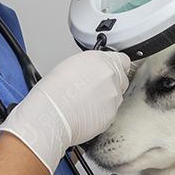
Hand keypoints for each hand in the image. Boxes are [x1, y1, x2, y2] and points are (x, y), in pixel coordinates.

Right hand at [0, 50, 131, 174]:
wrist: (51, 114)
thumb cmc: (53, 92)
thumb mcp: (71, 66)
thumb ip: (90, 67)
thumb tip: (93, 71)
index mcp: (101, 60)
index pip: (123, 60)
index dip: (116, 67)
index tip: (111, 71)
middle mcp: (111, 77)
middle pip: (121, 79)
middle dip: (110, 84)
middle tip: (93, 89)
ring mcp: (113, 97)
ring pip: (117, 97)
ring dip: (106, 99)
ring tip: (85, 103)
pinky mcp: (112, 115)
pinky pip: (111, 112)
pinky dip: (102, 113)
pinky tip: (86, 113)